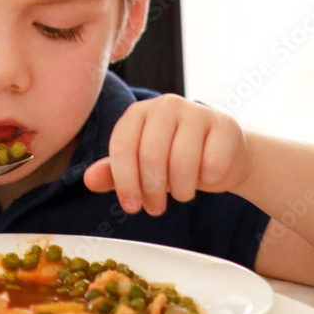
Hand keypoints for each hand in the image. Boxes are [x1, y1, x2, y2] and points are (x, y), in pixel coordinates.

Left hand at [83, 94, 250, 214]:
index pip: (123, 145)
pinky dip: (208, 179)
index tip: (131, 206)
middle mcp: (166, 105)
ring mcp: (197, 111)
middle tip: (155, 208)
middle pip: (151, 154)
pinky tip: (206, 176)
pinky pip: (211, 163)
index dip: (124, 180)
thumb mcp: (140, 167)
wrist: (223, 155)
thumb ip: (114, 172)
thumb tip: (89, 180)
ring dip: (181, 189)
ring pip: (182, 161)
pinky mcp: (225, 125)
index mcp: (139, 112)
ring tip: (181, 194)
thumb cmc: (175, 160)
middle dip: (152, 189)